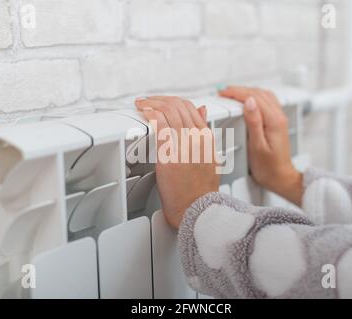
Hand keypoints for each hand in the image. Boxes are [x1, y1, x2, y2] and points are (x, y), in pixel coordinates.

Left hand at [135, 96, 219, 227]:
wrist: (198, 210)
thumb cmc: (201, 191)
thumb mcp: (210, 157)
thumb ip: (204, 133)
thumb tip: (202, 112)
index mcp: (206, 138)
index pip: (191, 108)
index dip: (173, 101)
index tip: (161, 102)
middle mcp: (196, 137)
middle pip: (178, 105)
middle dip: (159, 99)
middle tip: (147, 101)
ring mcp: (184, 144)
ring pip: (168, 110)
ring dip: (151, 103)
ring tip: (141, 104)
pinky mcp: (170, 153)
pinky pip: (159, 124)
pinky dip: (150, 113)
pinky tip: (142, 112)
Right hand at [220, 86, 302, 205]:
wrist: (281, 178)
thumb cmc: (269, 168)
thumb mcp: (257, 146)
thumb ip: (254, 122)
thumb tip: (249, 102)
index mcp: (274, 121)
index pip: (253, 98)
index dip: (236, 93)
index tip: (223, 92)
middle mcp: (279, 117)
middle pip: (259, 93)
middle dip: (240, 90)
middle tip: (223, 92)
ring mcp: (279, 119)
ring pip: (264, 95)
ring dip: (247, 91)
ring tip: (232, 93)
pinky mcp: (277, 123)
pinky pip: (267, 102)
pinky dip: (255, 97)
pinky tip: (248, 100)